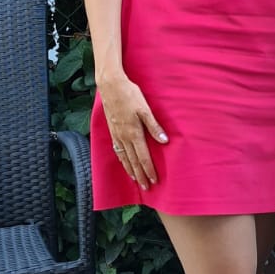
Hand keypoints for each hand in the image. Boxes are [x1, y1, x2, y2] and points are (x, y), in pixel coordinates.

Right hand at [98, 70, 167, 190]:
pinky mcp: (112, 130)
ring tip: (135, 180)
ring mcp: (116, 134)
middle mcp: (124, 137)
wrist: (110, 86)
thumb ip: (154, 126)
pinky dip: (121, 160)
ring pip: (124, 157)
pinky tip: (124, 163)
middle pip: (133, 161)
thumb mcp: (145, 109)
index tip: (154, 180)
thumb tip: (164, 141)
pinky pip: (117, 150)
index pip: (143, 157)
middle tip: (146, 187)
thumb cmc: (130, 95)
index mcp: (134, 133)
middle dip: (140, 175)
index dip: (149, 170)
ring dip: (130, 170)